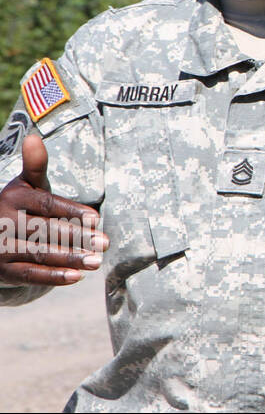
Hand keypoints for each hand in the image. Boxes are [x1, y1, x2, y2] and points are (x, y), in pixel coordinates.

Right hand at [0, 134, 106, 285]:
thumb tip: (34, 136)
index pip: (44, 205)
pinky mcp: (3, 271)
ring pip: (38, 254)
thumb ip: (36, 166)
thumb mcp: (26, 185)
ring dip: (69, 259)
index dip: (70, 211)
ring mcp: (0, 249)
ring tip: (96, 261)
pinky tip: (77, 277)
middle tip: (105, 243)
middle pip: (43, 231)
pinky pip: (29, 275)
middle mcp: (2, 223)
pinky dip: (53, 277)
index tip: (96, 218)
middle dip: (76, 237)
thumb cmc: (19, 206)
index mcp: (11, 199)